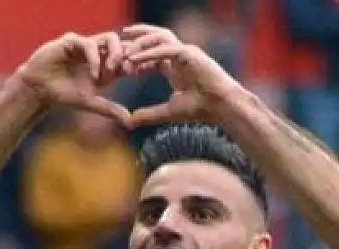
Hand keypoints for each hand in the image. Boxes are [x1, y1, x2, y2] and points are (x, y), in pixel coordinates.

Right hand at [16, 32, 131, 125]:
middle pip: (122, 43)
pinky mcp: (71, 41)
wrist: (39, 89)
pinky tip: (94, 74)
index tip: (133, 74)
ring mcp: (85, 45)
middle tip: (127, 70)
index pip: (126, 56)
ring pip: (110, 38)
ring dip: (114, 53)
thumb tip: (130, 122)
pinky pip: (89, 44)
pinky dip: (95, 58)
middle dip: (127, 55)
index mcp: (105, 65)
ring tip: (111, 70)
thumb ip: (110, 109)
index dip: (133, 62)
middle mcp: (98, 52)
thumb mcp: (90, 103)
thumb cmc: (63, 95)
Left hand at [119, 24, 243, 126]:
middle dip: (136, 36)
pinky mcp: (190, 54)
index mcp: (175, 66)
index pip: (150, 54)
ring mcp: (186, 52)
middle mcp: (179, 55)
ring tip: (124, 49)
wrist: (222, 108)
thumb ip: (149, 114)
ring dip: (140, 42)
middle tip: (116, 39)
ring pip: (159, 37)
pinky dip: (150, 52)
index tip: (118, 66)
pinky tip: (135, 58)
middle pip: (154, 37)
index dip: (134, 58)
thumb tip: (128, 122)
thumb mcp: (168, 111)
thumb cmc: (201, 109)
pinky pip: (166, 48)